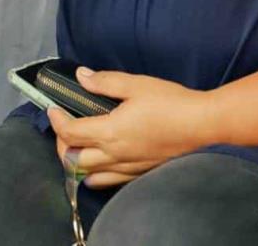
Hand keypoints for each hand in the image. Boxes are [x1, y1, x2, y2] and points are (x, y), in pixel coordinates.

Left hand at [49, 68, 213, 189]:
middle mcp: (115, 155)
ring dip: (76, 163)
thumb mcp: (136, 85)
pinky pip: (109, 181)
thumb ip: (105, 82)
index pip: (70, 133)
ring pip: (89, 176)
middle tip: (63, 126)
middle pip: (73, 160)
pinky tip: (100, 160)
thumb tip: (81, 76)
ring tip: (77, 146)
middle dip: (61, 144)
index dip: (56, 120)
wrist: (204, 125)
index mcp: (111, 132)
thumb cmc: (171, 102)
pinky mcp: (140, 172)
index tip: (52, 108)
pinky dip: (96, 174)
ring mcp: (128, 167)